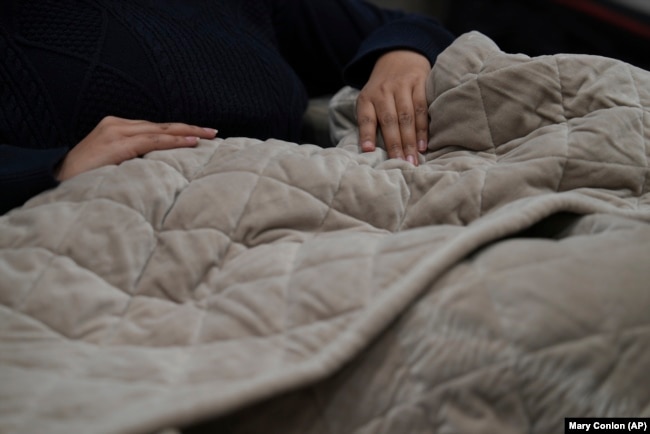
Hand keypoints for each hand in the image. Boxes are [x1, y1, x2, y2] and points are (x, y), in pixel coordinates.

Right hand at [56, 116, 216, 179]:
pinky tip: (192, 142)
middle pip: (161, 126)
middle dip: (189, 129)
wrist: (55, 180)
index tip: (200, 135)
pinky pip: (152, 141)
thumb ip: (132, 160)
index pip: (155, 128)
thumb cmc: (84, 178)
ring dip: (188, 133)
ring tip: (209, 135)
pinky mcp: (117, 144)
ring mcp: (116, 132)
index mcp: (116, 128)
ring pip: (160, 131)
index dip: (178, 132)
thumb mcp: (112, 164)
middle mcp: (117, 124)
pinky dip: (174, 141)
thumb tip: (160, 168)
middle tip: (214, 132)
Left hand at [356, 50, 430, 164]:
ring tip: (413, 159)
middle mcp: (383, 91)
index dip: (367, 134)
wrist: (399, 56)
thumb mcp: (369, 100)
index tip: (368, 151)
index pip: (366, 118)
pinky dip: (423, 128)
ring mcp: (402, 85)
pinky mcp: (419, 82)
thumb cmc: (383, 90)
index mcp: (367, 97)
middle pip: (389, 120)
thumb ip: (369, 121)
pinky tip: (423, 144)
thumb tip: (369, 151)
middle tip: (400, 164)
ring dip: (410, 140)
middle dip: (395, 144)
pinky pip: (422, 108)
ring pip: (406, 116)